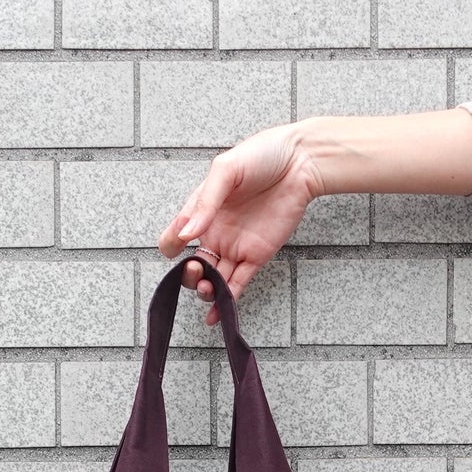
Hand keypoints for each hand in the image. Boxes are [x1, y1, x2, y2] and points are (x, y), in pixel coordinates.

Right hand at [158, 123, 322, 322]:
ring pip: (214, 280)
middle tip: (198, 269)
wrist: (301, 161)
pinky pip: (238, 284)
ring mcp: (236, 247)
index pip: (175, 237)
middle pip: (193, 265)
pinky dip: (227, 302)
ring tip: (208, 289)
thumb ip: (205, 204)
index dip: (170, 246)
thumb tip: (185, 234)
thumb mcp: (225, 171)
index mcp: (201, 211)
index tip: (174, 249)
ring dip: (207, 291)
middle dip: (189, 275)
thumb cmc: (262, 155)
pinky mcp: (257, 256)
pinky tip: (216, 315)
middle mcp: (215, 232)